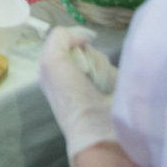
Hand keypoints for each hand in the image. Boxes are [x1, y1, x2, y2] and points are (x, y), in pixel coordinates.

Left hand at [40, 26, 118, 163]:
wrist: (98, 128)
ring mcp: (93, 81)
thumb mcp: (51, 62)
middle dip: (89, 56)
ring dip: (102, 68)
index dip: (74, 39)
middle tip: (88, 73)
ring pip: (101, 57)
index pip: (66, 40)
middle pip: (86, 48)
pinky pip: (115, 69)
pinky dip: (114, 76)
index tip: (82, 45)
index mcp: (53, 68)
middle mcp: (72, 73)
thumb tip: (83, 39)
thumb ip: (59, 38)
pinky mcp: (112, 88)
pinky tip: (110, 88)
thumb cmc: (71, 96)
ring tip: (100, 85)